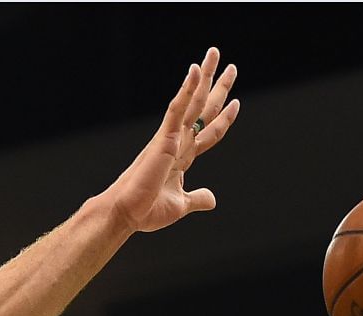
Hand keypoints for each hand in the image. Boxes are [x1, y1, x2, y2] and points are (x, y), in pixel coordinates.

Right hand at [98, 48, 239, 233]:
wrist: (126, 213)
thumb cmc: (146, 210)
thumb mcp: (180, 205)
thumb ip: (197, 198)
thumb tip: (212, 199)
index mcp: (182, 157)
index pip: (208, 132)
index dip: (223, 119)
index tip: (235, 102)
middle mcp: (178, 142)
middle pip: (203, 109)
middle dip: (218, 87)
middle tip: (231, 66)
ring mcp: (171, 138)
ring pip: (193, 101)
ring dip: (205, 77)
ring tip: (214, 54)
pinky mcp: (163, 138)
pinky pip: (177, 109)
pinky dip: (186, 89)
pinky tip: (194, 71)